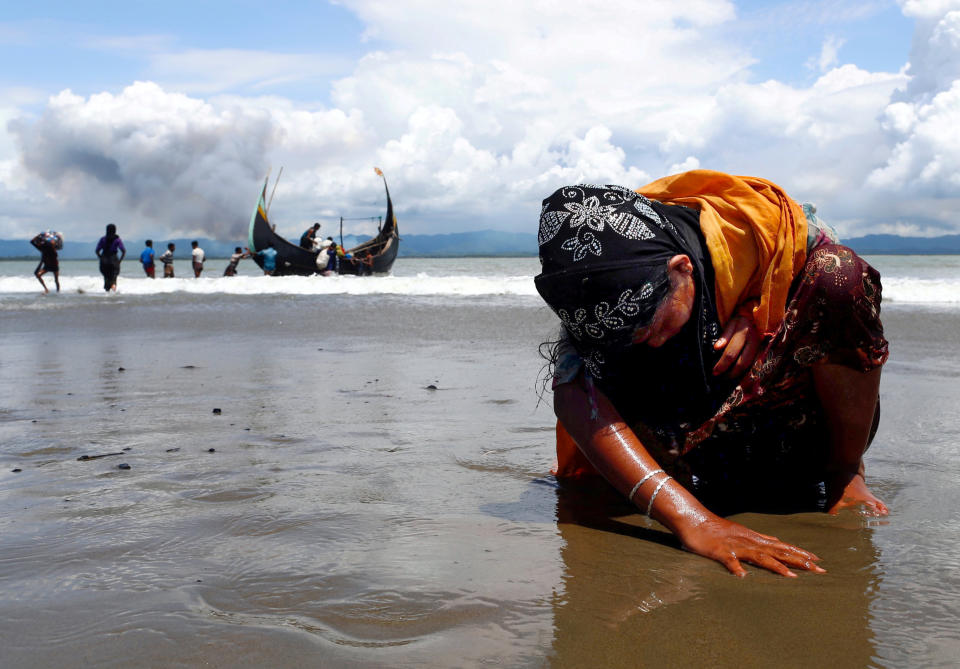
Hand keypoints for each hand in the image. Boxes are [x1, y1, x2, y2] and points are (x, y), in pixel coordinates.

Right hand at [677, 513, 825, 577]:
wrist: (694, 519)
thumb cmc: (716, 528)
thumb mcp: (741, 532)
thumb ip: (758, 538)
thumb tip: (775, 541)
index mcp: (754, 538)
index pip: (782, 546)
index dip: (800, 553)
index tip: (817, 560)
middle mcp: (749, 542)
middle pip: (778, 552)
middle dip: (798, 561)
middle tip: (819, 569)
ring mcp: (736, 547)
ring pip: (759, 556)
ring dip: (776, 566)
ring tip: (792, 576)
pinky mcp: (720, 552)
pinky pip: (729, 561)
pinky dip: (736, 568)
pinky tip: (742, 576)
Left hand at [713, 315, 760, 377]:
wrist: (757, 318)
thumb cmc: (741, 321)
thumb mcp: (731, 324)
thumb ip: (724, 336)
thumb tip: (716, 348)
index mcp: (744, 334)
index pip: (731, 353)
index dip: (722, 365)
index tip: (714, 371)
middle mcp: (754, 342)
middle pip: (742, 363)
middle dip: (731, 373)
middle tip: (721, 377)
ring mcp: (761, 348)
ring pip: (750, 366)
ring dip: (738, 375)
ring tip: (727, 377)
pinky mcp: (764, 352)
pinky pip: (754, 365)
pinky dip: (745, 371)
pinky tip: (737, 373)